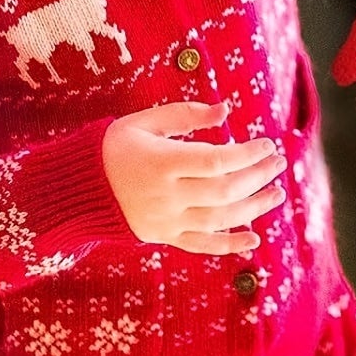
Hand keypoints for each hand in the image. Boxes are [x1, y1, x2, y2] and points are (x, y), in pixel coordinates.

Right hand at [101, 101, 285, 255]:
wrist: (76, 190)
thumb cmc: (113, 148)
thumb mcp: (144, 122)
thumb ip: (186, 115)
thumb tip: (226, 110)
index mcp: (162, 163)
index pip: (217, 161)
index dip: (247, 154)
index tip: (268, 144)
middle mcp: (166, 196)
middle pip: (224, 190)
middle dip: (258, 177)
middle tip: (279, 163)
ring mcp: (166, 220)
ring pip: (220, 219)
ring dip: (254, 207)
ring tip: (277, 192)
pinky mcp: (163, 237)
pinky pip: (201, 245)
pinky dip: (229, 245)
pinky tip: (254, 239)